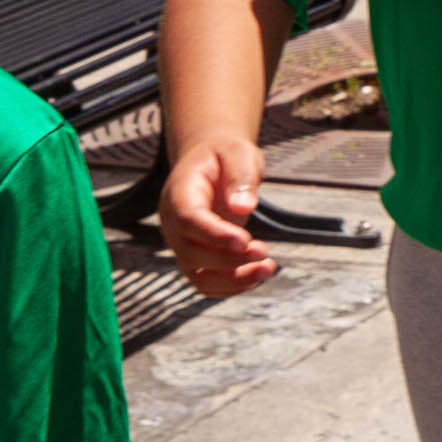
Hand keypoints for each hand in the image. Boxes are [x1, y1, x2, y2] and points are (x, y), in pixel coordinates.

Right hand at [155, 134, 275, 297]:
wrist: (212, 164)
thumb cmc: (225, 158)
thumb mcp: (238, 154)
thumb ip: (240, 177)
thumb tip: (243, 207)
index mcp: (179, 194)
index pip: (189, 220)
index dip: (214, 235)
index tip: (245, 240)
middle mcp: (173, 224)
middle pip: (191, 253)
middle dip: (229, 260)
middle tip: (264, 252)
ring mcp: (182, 245)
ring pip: (197, 276)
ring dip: (233, 280)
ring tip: (268, 268)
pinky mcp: (195, 260)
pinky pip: (206, 284)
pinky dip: (230, 287)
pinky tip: (256, 276)